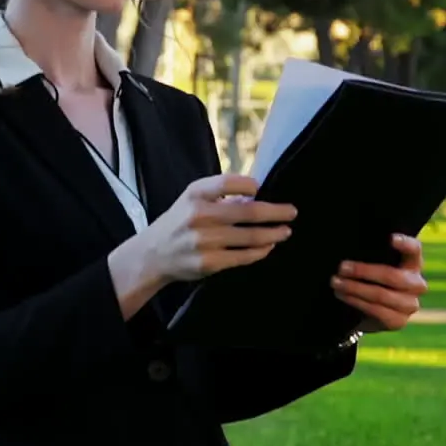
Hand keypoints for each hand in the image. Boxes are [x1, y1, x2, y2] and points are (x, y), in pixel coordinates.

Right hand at [141, 173, 296, 283]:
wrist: (153, 254)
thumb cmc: (179, 222)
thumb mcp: (192, 199)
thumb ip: (220, 195)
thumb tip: (258, 196)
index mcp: (195, 194)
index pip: (229, 182)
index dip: (249, 185)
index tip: (261, 189)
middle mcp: (199, 215)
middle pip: (249, 212)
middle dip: (276, 212)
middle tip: (292, 212)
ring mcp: (204, 241)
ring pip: (250, 237)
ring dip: (273, 234)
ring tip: (285, 231)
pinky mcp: (209, 263)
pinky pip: (243, 256)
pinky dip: (260, 251)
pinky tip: (268, 247)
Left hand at [331, 234, 427, 332]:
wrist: (369, 312)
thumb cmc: (370, 280)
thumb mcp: (374, 265)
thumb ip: (370, 257)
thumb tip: (350, 255)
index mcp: (413, 264)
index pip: (415, 250)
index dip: (405, 243)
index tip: (390, 238)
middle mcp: (416, 284)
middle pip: (392, 276)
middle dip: (363, 271)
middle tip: (342, 268)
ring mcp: (410, 304)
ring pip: (381, 295)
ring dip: (354, 288)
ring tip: (336, 283)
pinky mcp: (399, 321)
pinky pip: (377, 311)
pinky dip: (356, 302)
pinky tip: (343, 296)